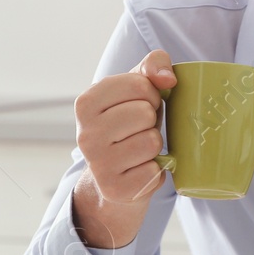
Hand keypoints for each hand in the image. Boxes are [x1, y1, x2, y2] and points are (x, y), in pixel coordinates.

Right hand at [72, 50, 175, 247]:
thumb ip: (153, 65)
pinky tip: (140, 169)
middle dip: (152, 120)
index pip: (139, 84)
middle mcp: (85, 134)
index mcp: (86, 102)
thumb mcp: (137, 87)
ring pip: (151, 142)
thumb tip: (168, 78)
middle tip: (141, 129)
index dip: (151, 94)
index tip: (141, 104)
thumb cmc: (129, 122)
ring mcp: (97, 164)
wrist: (115, 175)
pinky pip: (154, 171)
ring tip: (140, 148)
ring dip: (154, 146)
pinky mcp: (114, 189)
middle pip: (145, 113)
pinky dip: (155, 170)